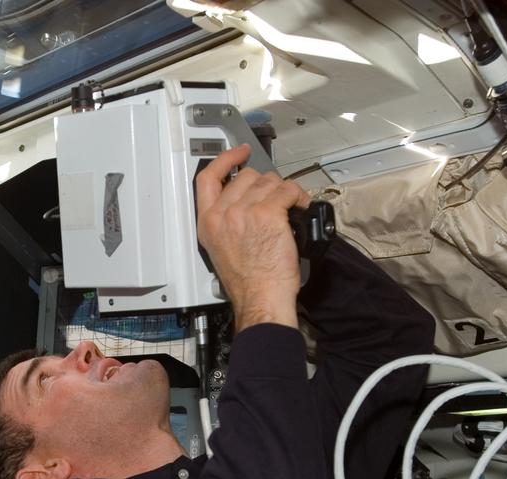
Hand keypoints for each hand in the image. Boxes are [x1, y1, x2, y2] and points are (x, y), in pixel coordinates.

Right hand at [195, 144, 310, 329]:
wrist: (261, 298)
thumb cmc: (247, 283)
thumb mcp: (221, 249)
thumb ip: (226, 221)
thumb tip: (245, 202)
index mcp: (208, 223)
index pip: (207, 179)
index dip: (224, 160)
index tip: (238, 153)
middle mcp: (223, 214)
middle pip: (246, 176)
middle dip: (264, 184)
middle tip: (275, 199)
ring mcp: (245, 212)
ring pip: (269, 181)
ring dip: (284, 191)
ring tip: (290, 207)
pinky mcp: (268, 214)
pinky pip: (288, 191)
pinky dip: (298, 197)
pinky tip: (299, 208)